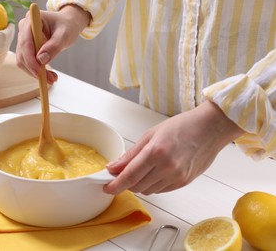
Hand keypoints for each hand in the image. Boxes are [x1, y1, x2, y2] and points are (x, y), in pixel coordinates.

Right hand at [16, 5, 90, 83]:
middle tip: (51, 80)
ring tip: (52, 78)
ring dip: (36, 72)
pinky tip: (49, 74)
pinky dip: (38, 71)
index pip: (25, 42)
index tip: (39, 72)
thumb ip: (54, 46)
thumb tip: (41, 60)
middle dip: (35, 69)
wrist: (67, 24)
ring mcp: (23, 38)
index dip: (30, 59)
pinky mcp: (26, 48)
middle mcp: (24, 28)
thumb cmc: (67, 26)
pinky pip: (28, 62)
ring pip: (24, 61)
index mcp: (32, 20)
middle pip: (22, 53)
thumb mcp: (64, 35)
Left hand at [104, 101, 244, 194]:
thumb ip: (130, 155)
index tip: (106, 187)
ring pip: (148, 190)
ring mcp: (177, 177)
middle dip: (126, 182)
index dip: (115, 185)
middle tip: (122, 173)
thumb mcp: (150, 135)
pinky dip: (153, 184)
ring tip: (143, 168)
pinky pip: (160, 190)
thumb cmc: (181, 126)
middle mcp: (167, 168)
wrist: (210, 129)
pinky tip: (156, 172)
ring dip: (139, 184)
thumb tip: (113, 167)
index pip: (129, 176)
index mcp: (156, 152)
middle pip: (137, 186)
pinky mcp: (184, 183)